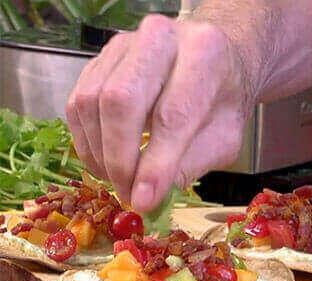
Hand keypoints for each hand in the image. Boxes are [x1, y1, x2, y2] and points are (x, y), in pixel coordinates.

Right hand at [66, 15, 255, 210]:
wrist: (212, 64)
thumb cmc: (221, 103)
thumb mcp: (225, 139)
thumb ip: (190, 164)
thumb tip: (146, 199)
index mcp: (204, 54)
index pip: (172, 115)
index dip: (155, 164)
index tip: (144, 201)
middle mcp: (160, 37)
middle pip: (120, 100)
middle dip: (120, 159)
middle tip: (128, 194)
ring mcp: (124, 44)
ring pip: (91, 102)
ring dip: (100, 153)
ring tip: (121, 182)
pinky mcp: (99, 58)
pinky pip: (78, 103)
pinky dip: (88, 141)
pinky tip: (106, 162)